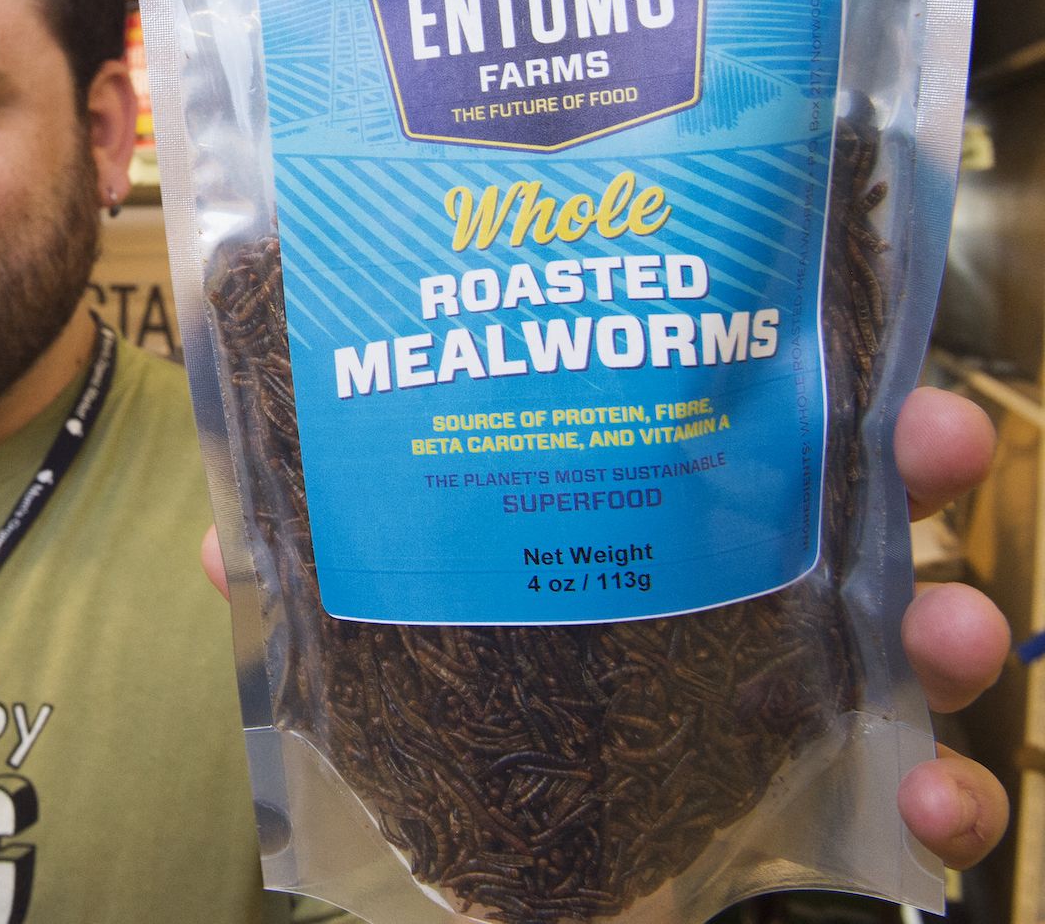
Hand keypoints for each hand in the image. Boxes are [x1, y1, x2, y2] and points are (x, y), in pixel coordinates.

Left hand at [198, 385, 1010, 868]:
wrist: (496, 871)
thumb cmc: (443, 697)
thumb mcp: (368, 612)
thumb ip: (312, 571)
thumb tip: (227, 545)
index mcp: (642, 491)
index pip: (736, 401)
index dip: (805, 357)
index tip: (853, 315)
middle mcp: (729, 573)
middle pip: (846, 494)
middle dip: (908, 458)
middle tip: (937, 437)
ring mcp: (783, 683)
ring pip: (907, 632)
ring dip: (951, 622)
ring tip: (957, 628)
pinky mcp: (802, 793)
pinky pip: (900, 792)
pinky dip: (940, 795)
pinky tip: (940, 802)